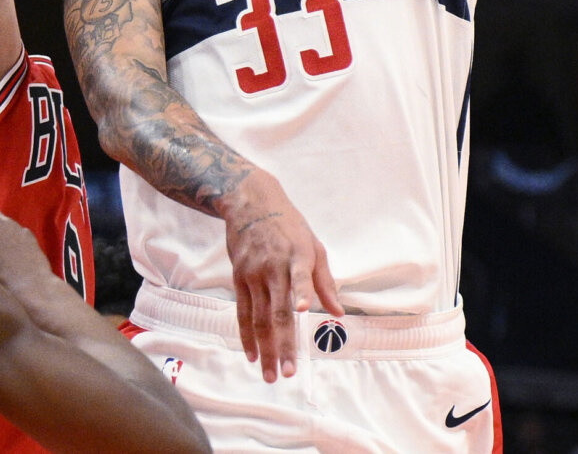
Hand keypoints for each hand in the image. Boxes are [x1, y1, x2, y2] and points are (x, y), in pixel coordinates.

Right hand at [220, 169, 340, 381]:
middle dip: (283, 345)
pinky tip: (252, 354)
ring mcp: (253, 274)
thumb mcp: (314, 246)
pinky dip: (247, 335)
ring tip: (270, 374)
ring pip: (258, 318)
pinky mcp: (238, 278)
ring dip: (264, 349)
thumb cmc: (289, 226)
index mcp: (297, 256)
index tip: (303, 310)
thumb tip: (338, 312)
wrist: (250, 203)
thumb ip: (324, 281)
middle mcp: (273, 267)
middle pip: (277, 311)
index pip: (299, 276)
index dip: (302, 292)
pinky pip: (242, 312)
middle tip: (289, 372)